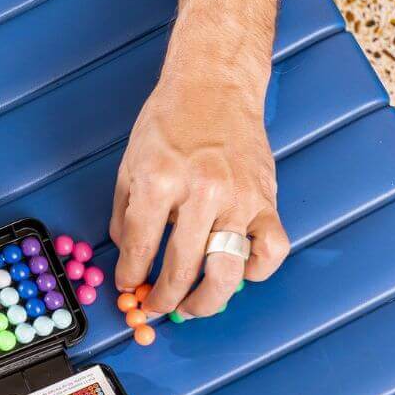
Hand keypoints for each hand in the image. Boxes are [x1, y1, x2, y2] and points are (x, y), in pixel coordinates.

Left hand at [109, 72, 289, 317]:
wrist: (212, 87)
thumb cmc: (169, 121)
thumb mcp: (130, 164)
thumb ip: (125, 213)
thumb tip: (127, 256)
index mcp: (159, 181)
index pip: (140, 248)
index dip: (130, 276)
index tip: (128, 287)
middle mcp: (200, 192)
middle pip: (181, 269)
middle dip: (163, 298)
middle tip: (156, 307)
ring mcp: (238, 198)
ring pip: (227, 272)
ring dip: (207, 301)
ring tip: (193, 308)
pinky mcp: (267, 200)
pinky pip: (270, 251)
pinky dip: (256, 272)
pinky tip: (238, 274)